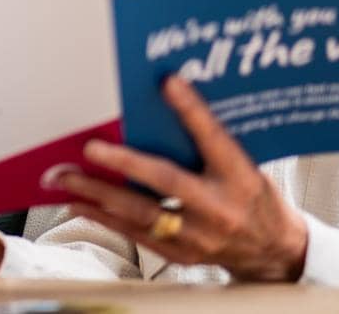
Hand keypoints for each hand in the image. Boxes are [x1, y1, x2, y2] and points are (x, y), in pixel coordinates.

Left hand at [57, 76, 308, 281]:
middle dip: (124, 164)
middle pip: (166, 183)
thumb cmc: (255, 197)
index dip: (191, 110)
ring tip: (66, 179)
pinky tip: (80, 205)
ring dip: (98, 195)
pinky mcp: (181, 255)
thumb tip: (170, 104)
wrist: (272, 251)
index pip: (214, 139)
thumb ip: (212, 144)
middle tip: (91, 149)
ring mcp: (199, 236)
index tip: (168, 83)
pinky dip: (105, 218)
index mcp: (240, 178)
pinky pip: (136, 235)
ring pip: (140, 214)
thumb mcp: (247, 165)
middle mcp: (218, 208)